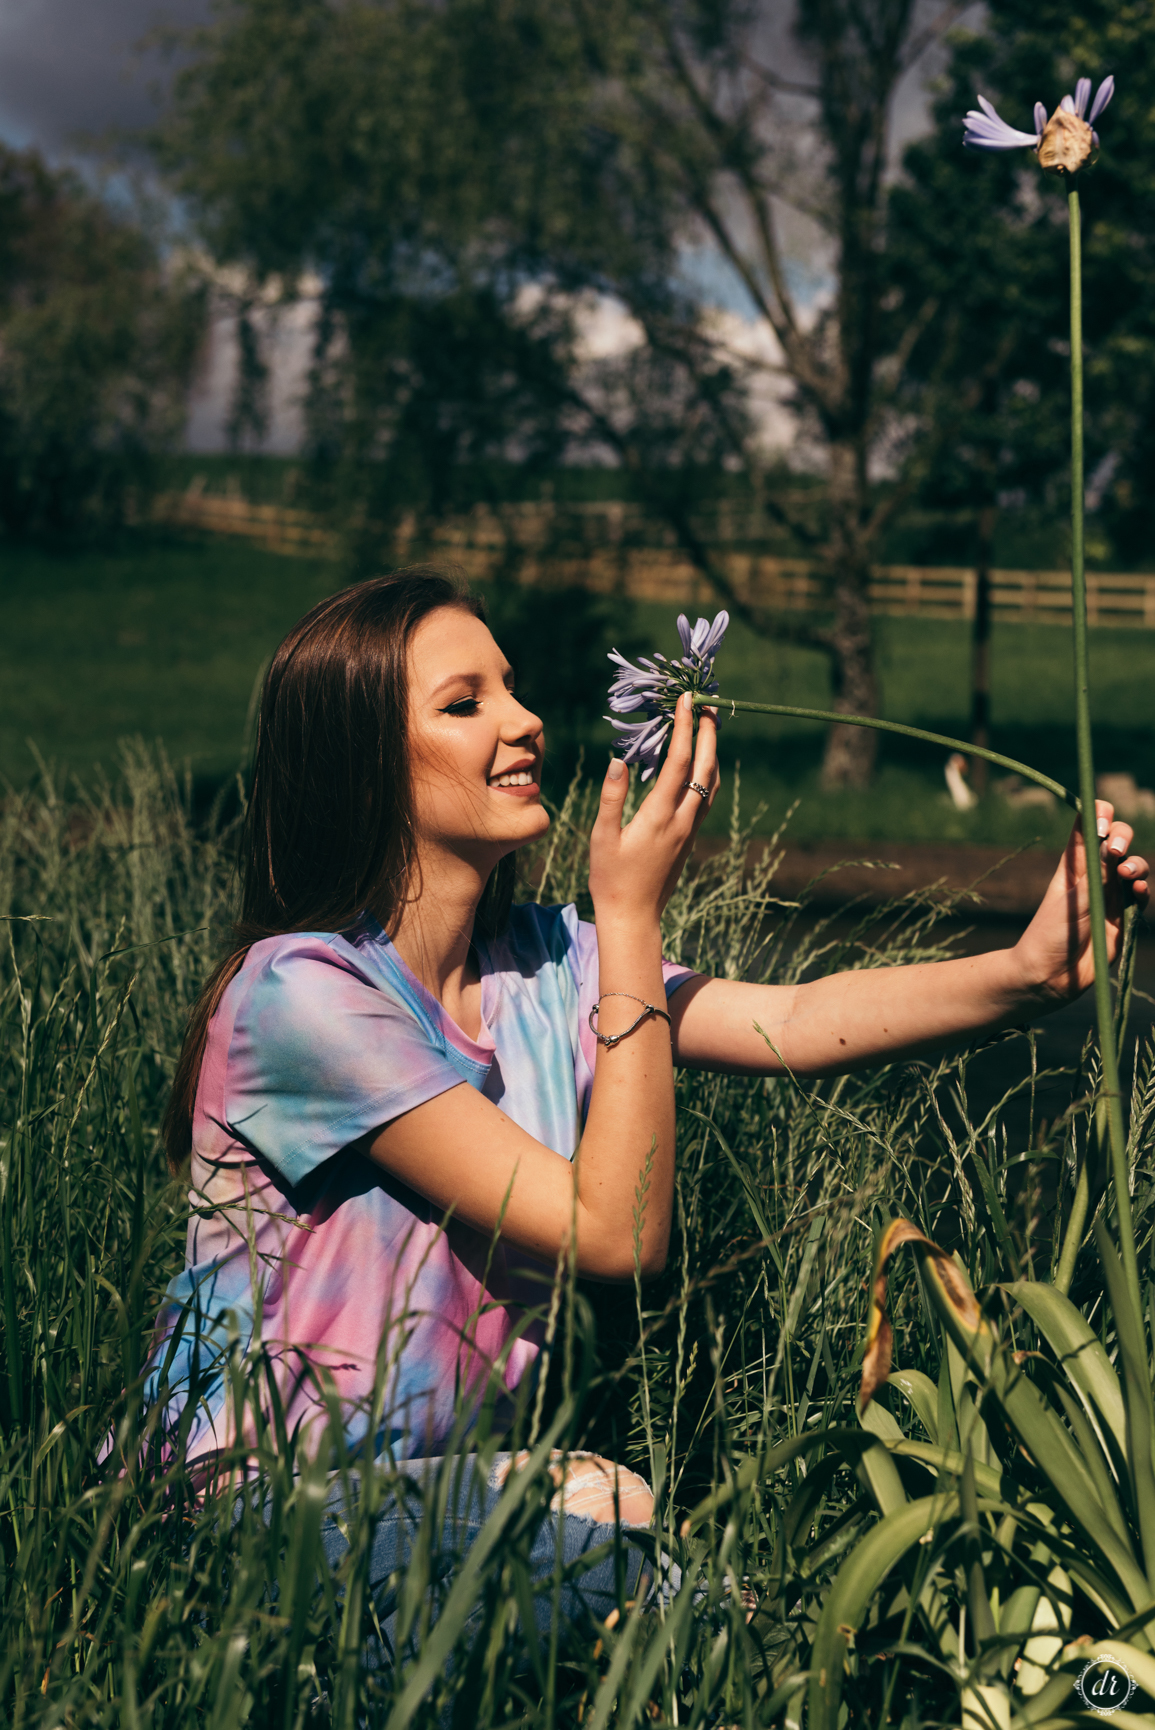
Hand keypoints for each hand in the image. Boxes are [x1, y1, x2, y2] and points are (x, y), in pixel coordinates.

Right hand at [588, 695, 718, 926]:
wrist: (634, 916)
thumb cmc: (611, 878)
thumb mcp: (602, 837)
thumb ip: (612, 798)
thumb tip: (618, 761)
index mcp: (660, 816)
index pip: (678, 761)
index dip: (684, 728)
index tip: (686, 700)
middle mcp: (682, 820)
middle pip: (704, 767)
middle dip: (708, 733)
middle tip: (707, 704)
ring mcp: (690, 830)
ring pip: (710, 783)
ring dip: (711, 752)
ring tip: (707, 727)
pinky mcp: (689, 838)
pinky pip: (706, 797)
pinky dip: (707, 773)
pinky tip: (701, 765)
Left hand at [1014, 801, 1148, 1001]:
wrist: (1052, 976)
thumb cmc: (1050, 935)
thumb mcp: (1071, 902)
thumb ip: (1095, 875)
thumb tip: (1109, 842)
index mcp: (1073, 865)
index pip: (1087, 828)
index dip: (1098, 815)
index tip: (1102, 819)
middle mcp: (1094, 875)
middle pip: (1116, 841)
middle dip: (1122, 836)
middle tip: (1115, 851)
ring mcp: (1110, 894)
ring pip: (1133, 866)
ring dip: (1135, 864)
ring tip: (1125, 874)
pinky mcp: (1123, 916)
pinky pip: (1140, 895)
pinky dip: (1143, 889)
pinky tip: (1137, 890)